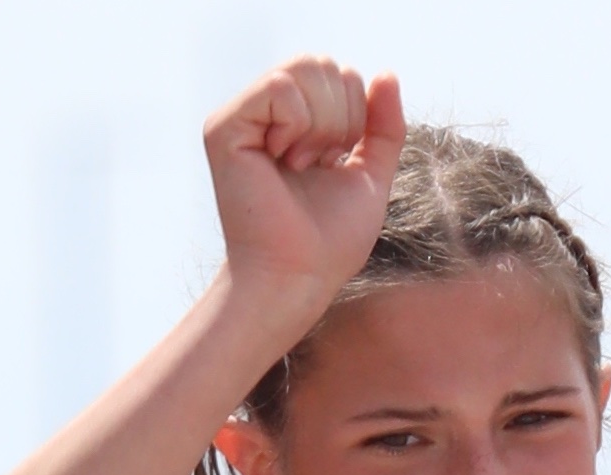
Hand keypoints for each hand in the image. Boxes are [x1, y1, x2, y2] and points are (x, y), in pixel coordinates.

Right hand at [203, 57, 404, 315]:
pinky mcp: (223, 128)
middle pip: (321, 63)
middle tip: (317, 163)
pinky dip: (298, 125)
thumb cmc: (330, 239)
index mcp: (293, 121)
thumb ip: (384, 125)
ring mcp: (240, 118)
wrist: (299, 275)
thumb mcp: (371, 174)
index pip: (338, 73)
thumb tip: (387, 73)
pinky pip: (280, 88)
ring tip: (298, 164)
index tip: (332, 162)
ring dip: (321, 124)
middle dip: (341, 116)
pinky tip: (281, 160)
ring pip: (303, 69)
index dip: (355, 114)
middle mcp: (263, 114)